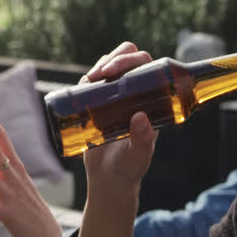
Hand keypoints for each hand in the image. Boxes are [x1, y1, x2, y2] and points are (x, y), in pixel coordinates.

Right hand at [80, 42, 159, 193]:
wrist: (109, 179)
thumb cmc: (129, 168)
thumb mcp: (138, 156)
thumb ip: (142, 140)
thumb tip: (140, 117)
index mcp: (152, 99)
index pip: (146, 66)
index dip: (131, 60)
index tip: (112, 71)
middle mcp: (136, 92)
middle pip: (129, 57)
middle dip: (114, 58)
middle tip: (100, 74)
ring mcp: (116, 95)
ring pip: (111, 64)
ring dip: (100, 64)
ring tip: (89, 80)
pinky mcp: (99, 101)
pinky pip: (94, 80)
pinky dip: (88, 77)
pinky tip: (83, 86)